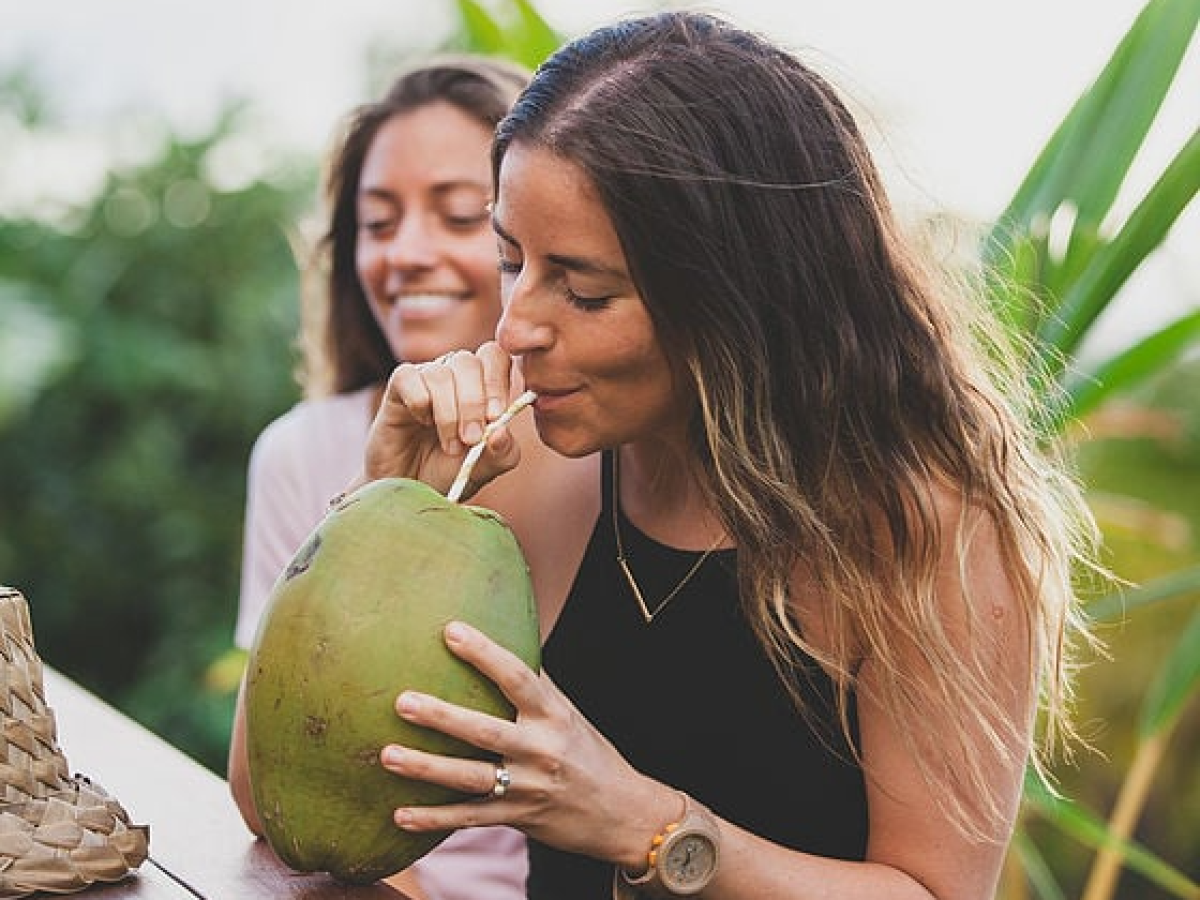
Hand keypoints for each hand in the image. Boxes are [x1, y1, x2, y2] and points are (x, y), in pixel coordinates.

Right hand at [362, 342, 523, 496]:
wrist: (411, 490)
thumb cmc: (449, 471)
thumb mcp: (484, 468)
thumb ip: (503, 453)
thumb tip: (501, 431)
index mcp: (483, 384)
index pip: (495, 356)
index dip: (497, 381)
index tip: (495, 416)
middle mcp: (455, 374)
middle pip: (469, 362)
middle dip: (473, 404)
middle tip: (471, 439)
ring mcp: (426, 376)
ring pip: (441, 374)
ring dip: (448, 415)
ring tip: (451, 446)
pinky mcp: (399, 385)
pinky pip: (409, 378)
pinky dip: (419, 403)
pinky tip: (422, 422)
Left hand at [379, 621, 674, 865]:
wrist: (623, 813)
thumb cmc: (588, 752)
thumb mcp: (568, 714)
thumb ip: (536, 684)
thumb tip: (507, 638)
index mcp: (553, 715)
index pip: (517, 677)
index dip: (484, 653)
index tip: (450, 630)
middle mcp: (541, 749)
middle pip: (484, 730)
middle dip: (441, 716)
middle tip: (401, 700)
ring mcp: (527, 787)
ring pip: (469, 777)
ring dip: (426, 767)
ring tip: (388, 754)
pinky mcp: (517, 817)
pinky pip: (468, 819)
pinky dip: (433, 819)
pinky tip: (399, 814)